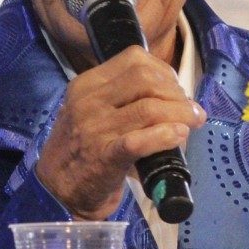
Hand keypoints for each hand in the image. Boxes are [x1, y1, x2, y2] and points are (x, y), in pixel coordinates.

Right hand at [35, 46, 206, 219]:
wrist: (56, 188)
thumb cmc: (83, 146)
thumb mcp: (94, 110)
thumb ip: (124, 96)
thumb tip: (174, 96)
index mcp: (88, 84)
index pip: (134, 59)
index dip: (164, 71)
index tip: (176, 89)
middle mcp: (89, 102)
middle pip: (145, 79)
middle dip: (176, 92)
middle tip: (189, 109)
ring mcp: (95, 129)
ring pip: (148, 108)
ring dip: (180, 113)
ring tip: (192, 122)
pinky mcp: (104, 157)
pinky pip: (140, 140)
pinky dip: (165, 136)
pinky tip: (179, 136)